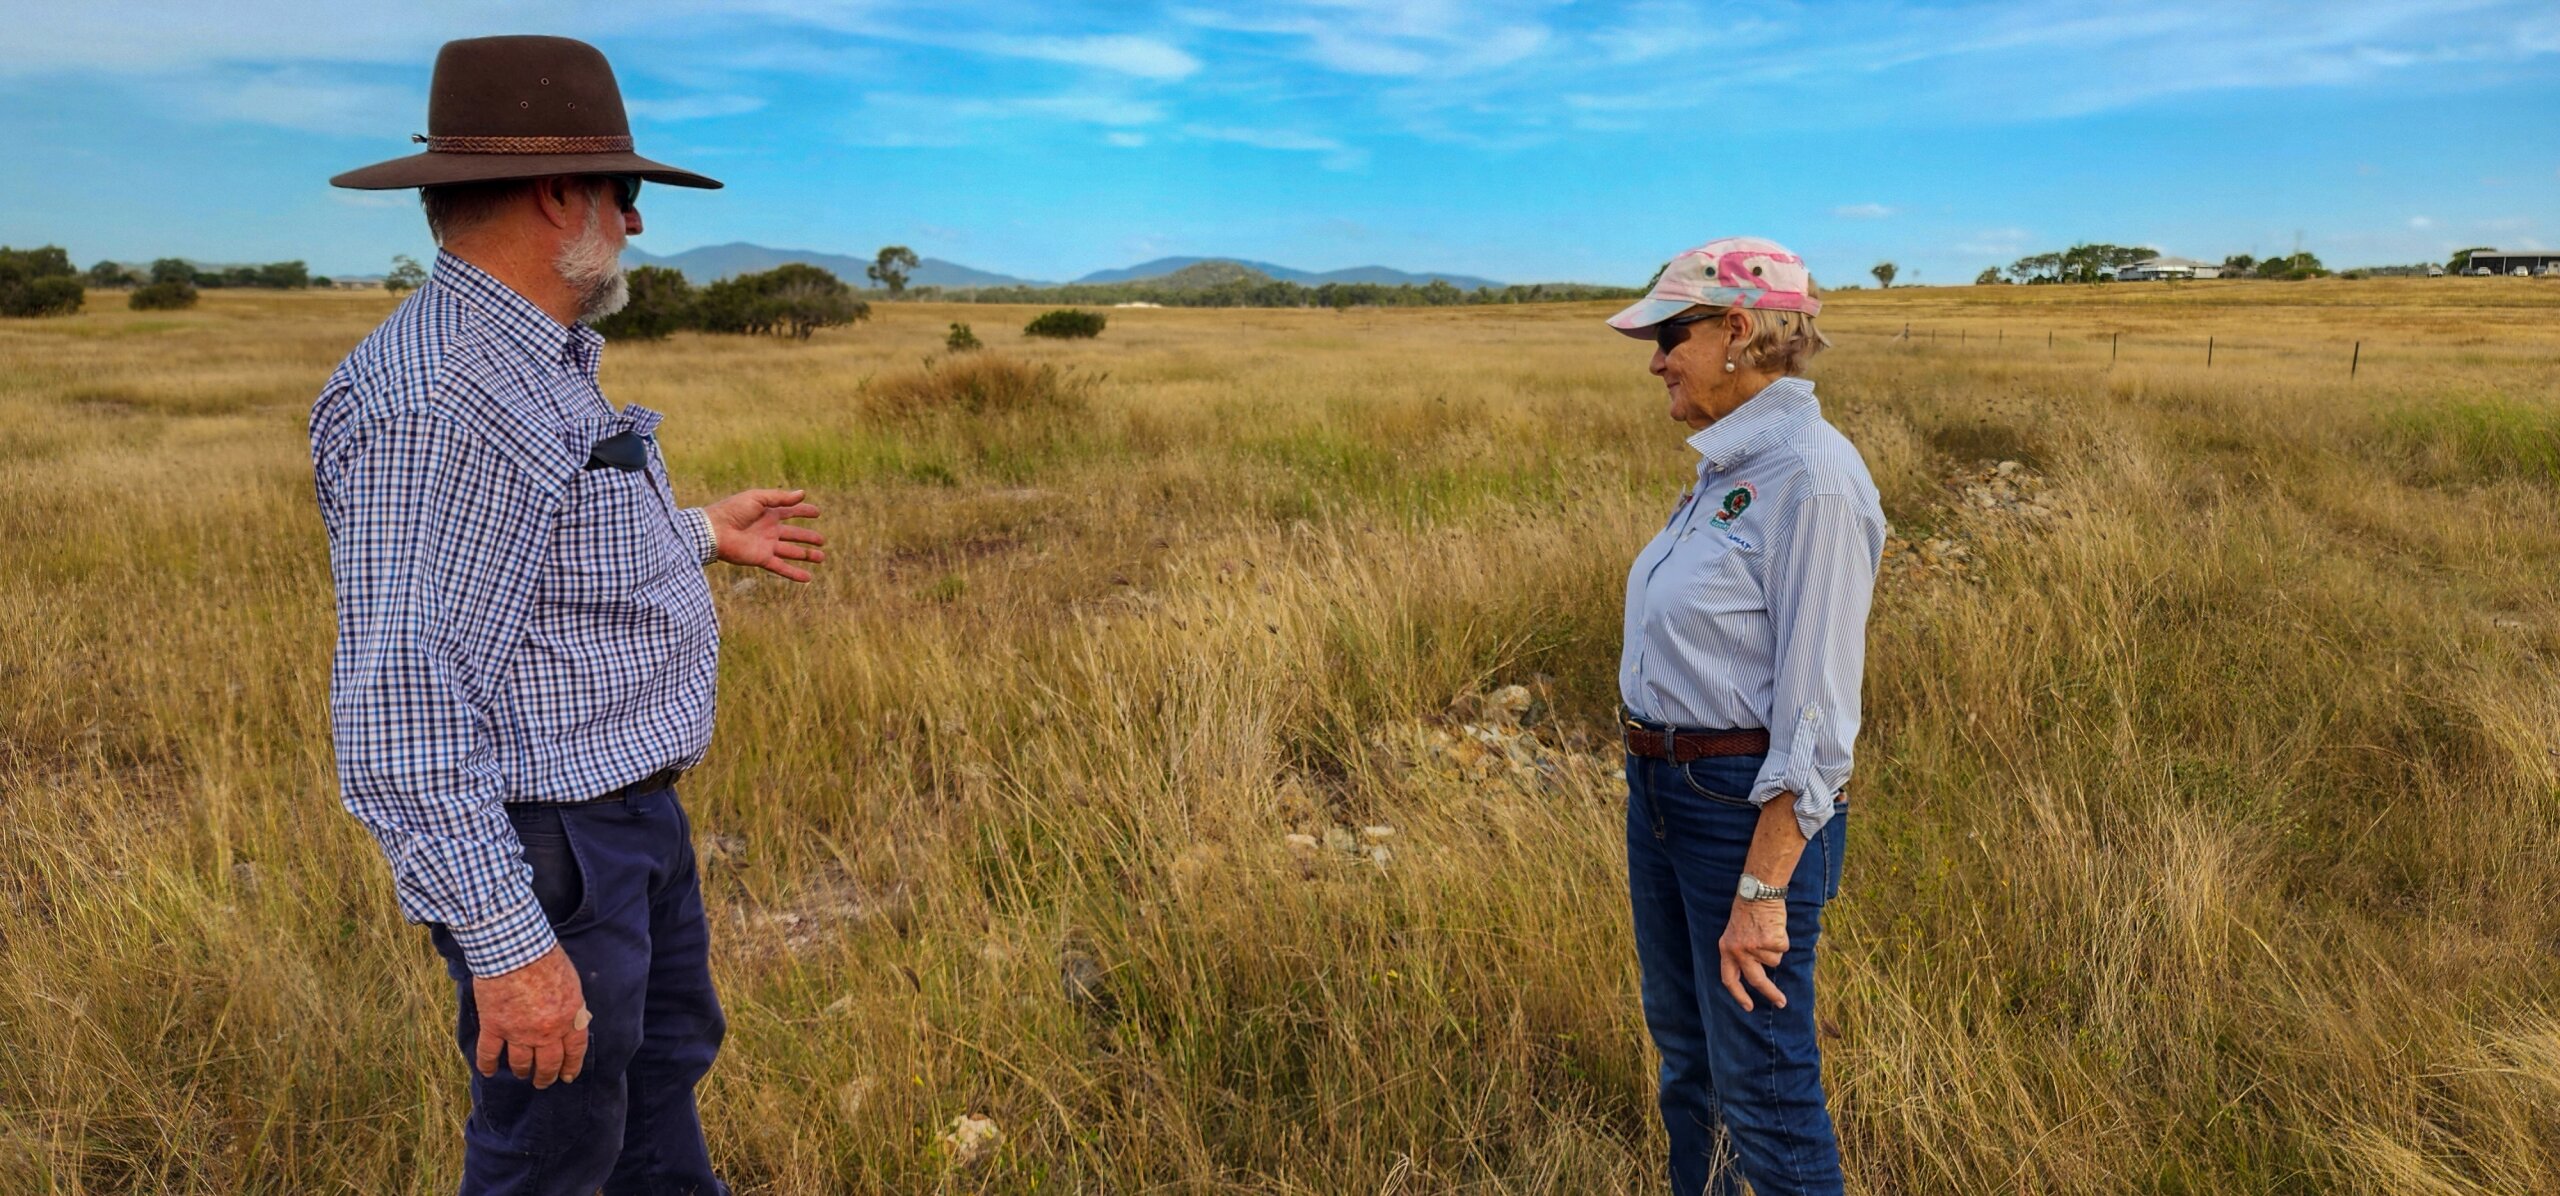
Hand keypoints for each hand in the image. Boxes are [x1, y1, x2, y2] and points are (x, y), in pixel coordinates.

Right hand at [472, 944, 590, 1087]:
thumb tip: (574, 1019)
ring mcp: (519, 1032)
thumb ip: (572, 1006)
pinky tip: (488, 1072)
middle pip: (548, 1063)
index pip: (574, 1051)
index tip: (567, 1077)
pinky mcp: (494, 1027)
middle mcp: (546, 1032)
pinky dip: (487, 1064)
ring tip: (522, 1075)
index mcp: (569, 1018)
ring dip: (522, 1071)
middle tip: (543, 1082)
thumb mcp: (572, 983)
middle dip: (546, 1076)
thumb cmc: (546, 959)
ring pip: (521, 1062)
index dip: (571, 1066)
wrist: (516, 951)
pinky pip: (489, 1053)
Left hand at [705, 488, 824, 581]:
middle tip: (822, 540)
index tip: (817, 512)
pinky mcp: (762, 559)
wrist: (714, 531)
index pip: (791, 512)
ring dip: (807, 555)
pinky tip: (808, 578)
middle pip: (794, 534)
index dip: (804, 511)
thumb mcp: (757, 498)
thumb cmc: (732, 510)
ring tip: (821, 558)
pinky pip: (781, 567)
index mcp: (768, 513)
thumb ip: (780, 497)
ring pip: (792, 552)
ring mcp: (766, 545)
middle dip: (808, 537)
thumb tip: (803, 493)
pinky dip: (795, 573)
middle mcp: (769, 530)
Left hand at [1718, 897, 1789, 1010]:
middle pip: (1756, 980)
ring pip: (1774, 961)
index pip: (1729, 979)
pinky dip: (1782, 939)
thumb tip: (1757, 973)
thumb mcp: (1736, 933)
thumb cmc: (1747, 911)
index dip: (1738, 995)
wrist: (1757, 892)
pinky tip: (1775, 926)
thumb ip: (1742, 953)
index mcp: (1726, 949)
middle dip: (1770, 994)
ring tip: (1767, 930)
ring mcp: (1755, 947)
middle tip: (1781, 1003)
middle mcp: (1739, 951)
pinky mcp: (1770, 942)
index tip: (1748, 1007)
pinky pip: (1783, 949)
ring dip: (1775, 948)